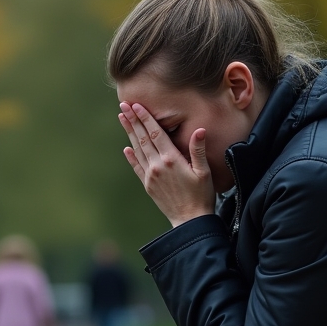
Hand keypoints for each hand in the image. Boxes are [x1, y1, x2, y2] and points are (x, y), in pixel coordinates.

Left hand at [119, 102, 214, 227]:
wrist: (190, 220)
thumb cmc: (201, 195)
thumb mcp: (204, 171)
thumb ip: (198, 150)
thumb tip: (199, 130)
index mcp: (171, 159)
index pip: (156, 133)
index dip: (145, 118)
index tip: (137, 105)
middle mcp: (157, 166)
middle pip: (143, 138)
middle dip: (133, 120)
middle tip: (124, 105)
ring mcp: (150, 176)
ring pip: (138, 150)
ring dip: (129, 133)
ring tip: (122, 118)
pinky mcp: (148, 186)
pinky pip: (137, 168)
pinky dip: (131, 157)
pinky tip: (127, 149)